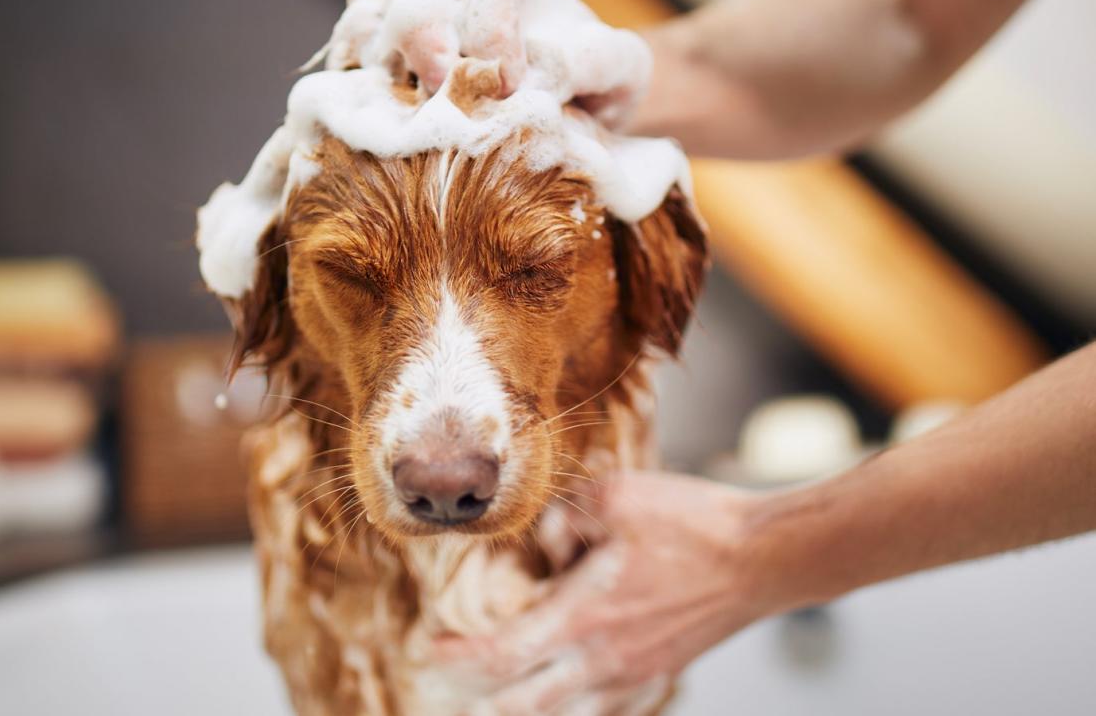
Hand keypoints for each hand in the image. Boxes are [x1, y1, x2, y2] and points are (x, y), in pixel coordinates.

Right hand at [325, 0, 649, 127]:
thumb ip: (595, 61)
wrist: (572, 119)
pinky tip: (369, 97)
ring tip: (400, 97)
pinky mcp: (387, 63)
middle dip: (424, 39)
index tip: (512, 87)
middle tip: (442, 88)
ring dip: (377, 53)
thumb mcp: (619, 71)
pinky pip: (349, 43)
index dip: (490, 30)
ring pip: (371, 10)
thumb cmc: (596, 91)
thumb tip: (539, 73)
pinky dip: (349, 65)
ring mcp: (415, 24)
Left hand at [433, 471, 769, 714]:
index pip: (499, 656)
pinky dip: (567, 705)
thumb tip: (539, 540)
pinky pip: (600, 709)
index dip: (455, 657)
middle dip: (476, 695)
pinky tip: (560, 689)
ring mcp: (634, 676)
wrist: (765, 557)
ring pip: (559, 715)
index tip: (427, 648)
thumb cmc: (694, 525)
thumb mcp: (613, 498)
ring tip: (494, 693)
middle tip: (449, 675)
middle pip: (519, 703)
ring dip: (519, 706)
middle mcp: (602, 660)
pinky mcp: (658, 675)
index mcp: (584, 618)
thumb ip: (561, 518)